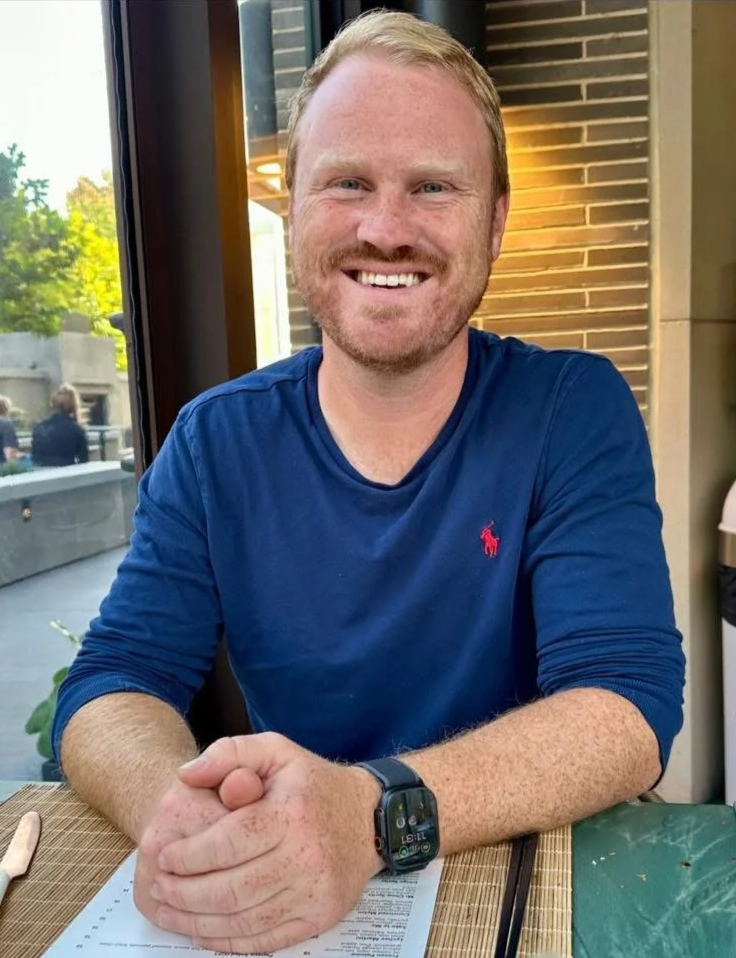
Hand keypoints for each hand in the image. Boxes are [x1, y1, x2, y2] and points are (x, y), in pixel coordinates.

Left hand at [149, 732, 382, 954]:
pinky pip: (266, 939)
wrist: (368, 817)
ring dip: (198, 922)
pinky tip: (204, 930)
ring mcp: (315, 891)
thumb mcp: (275, 751)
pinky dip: (229, 940)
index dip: (188, 856)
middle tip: (160, 888)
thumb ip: (229, 753)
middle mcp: (306, 855)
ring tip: (170, 912)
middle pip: (231, 888)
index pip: (227, 843)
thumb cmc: (313, 784)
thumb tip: (186, 773)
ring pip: (244, 919)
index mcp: (291, 813)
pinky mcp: (320, 917)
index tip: (164, 858)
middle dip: (185, 894)